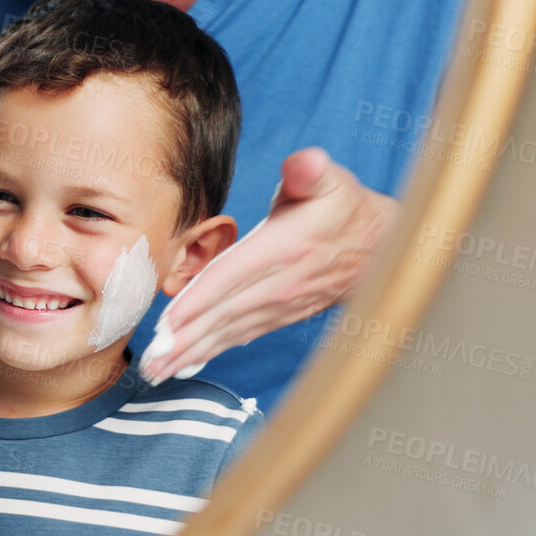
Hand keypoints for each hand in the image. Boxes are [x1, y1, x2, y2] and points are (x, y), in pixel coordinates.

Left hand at [139, 147, 397, 384]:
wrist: (384, 248)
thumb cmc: (345, 209)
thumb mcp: (331, 181)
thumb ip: (310, 171)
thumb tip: (305, 165)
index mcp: (284, 249)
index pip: (232, 277)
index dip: (200, 300)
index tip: (170, 322)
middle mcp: (280, 284)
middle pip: (223, 314)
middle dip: (185, 340)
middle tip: (150, 362)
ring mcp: (280, 306)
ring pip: (228, 332)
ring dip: (192, 352)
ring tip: (158, 370)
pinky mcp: (280, 317)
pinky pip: (241, 336)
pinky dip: (212, 351)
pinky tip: (186, 364)